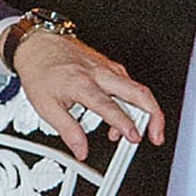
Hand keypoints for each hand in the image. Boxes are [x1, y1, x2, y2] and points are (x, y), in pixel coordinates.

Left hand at [11, 28, 165, 154]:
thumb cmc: (40, 71)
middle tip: (157, 135)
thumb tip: (81, 151)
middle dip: (154, 115)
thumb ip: (67, 131)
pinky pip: (128, 84)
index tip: (134, 137)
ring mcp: (107, 68)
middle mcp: (98, 73)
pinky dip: (132, 102)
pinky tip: (121, 116)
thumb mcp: (45, 107)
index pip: (110, 106)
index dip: (125, 124)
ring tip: (136, 132)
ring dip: (145, 110)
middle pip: (138, 92)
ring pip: (137, 88)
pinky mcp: (110, 66)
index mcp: (81, 84)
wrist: (38, 44)